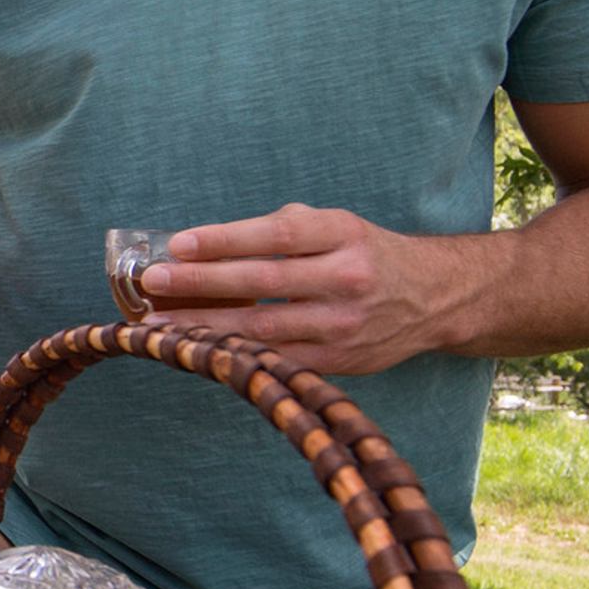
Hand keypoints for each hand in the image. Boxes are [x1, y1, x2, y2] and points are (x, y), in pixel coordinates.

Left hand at [143, 203, 465, 374]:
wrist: (436, 297)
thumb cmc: (367, 254)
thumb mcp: (336, 226)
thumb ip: (282, 230)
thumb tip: (207, 243)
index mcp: (343, 234)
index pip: (275, 236)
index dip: (224, 240)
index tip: (177, 244)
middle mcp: (347, 278)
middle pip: (263, 282)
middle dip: (202, 283)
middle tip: (153, 281)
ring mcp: (343, 325)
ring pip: (264, 329)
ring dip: (206, 326)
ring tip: (161, 324)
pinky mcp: (339, 362)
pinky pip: (277, 359)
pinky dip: (235, 354)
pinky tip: (200, 350)